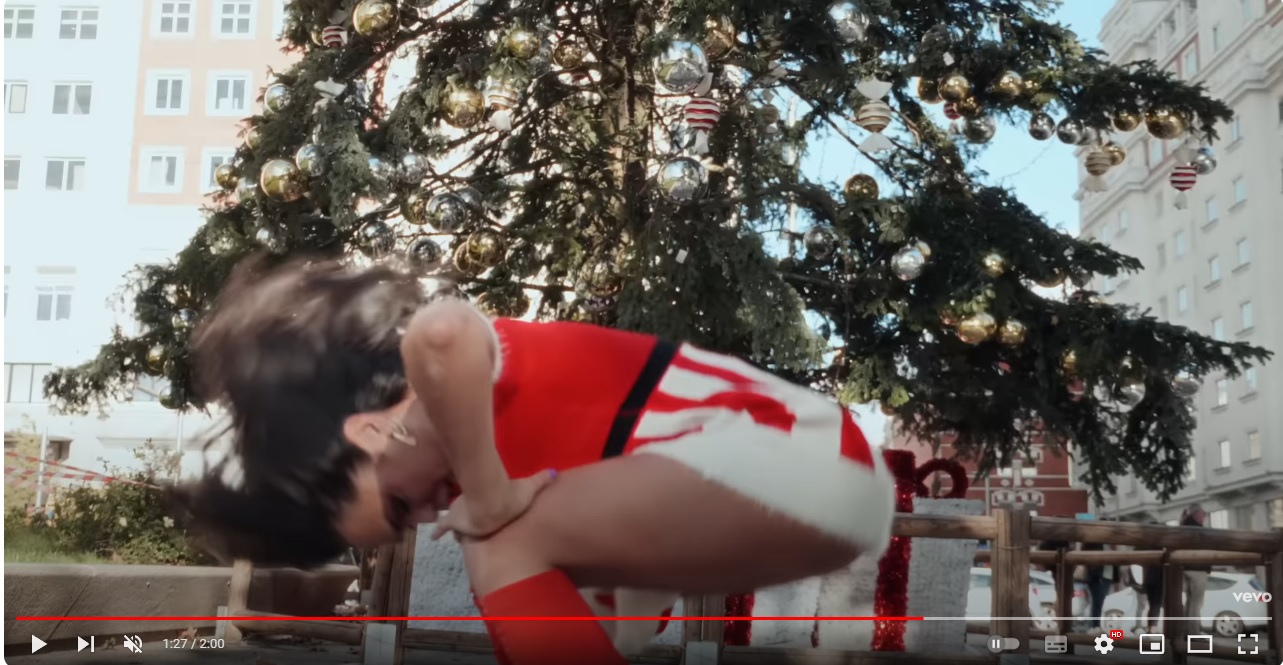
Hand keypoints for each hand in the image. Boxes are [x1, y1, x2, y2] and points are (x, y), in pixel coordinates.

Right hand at [430, 470, 555, 539]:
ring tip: (457, 531)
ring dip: (460, 526)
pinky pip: (442, 527)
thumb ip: (542, 479)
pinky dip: (438, 531)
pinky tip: (434, 537)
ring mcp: (466, 522)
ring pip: (462, 526)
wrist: (491, 503)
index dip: (493, 522)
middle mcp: (483, 525)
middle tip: (476, 528)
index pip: (494, 522)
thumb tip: (557, 473)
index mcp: (498, 518)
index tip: (493, 524)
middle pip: (478, 527)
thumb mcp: (528, 486)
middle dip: (476, 528)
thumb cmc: (512, 499)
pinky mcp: (453, 519)